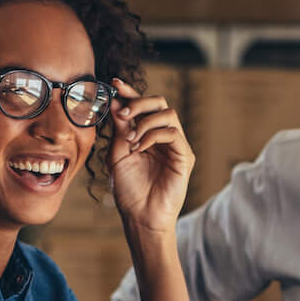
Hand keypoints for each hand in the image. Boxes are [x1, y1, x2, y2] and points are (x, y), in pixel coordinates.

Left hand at [105, 79, 192, 232]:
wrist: (140, 217)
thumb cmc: (129, 190)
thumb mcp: (117, 154)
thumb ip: (119, 129)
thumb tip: (118, 102)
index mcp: (146, 135)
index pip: (142, 106)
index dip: (130, 92)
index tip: (115, 84)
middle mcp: (162, 137)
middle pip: (159, 102)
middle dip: (140, 102)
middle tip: (124, 112)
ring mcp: (175, 146)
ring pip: (168, 114)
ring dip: (146, 121)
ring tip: (132, 139)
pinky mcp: (184, 156)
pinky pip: (172, 133)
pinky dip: (153, 135)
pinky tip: (140, 148)